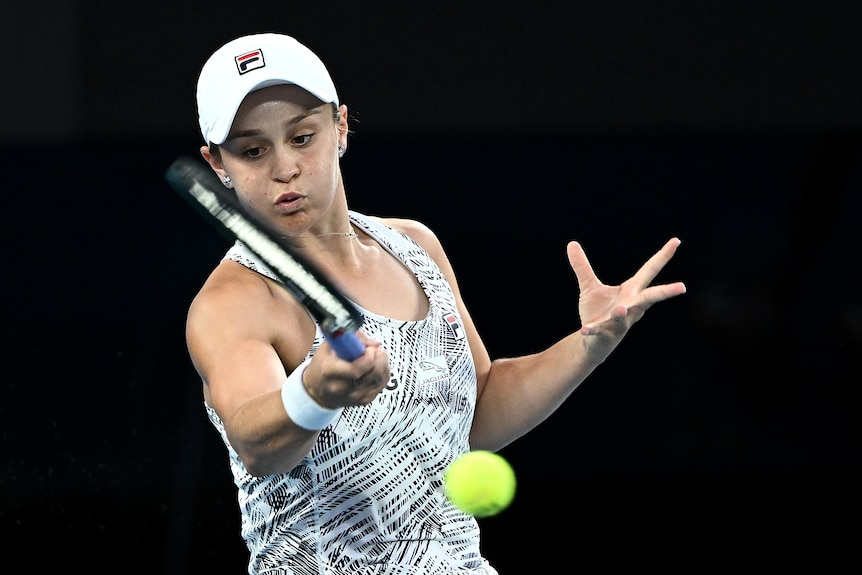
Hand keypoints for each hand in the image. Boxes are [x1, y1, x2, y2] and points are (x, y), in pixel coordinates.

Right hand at [303, 331, 390, 408]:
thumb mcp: (328, 346)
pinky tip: (375, 367)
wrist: (317, 391)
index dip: (368, 355)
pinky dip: (383, 373)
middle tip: (375, 350)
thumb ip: (351, 338)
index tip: (368, 347)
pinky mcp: (363, 401)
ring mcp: (353, 396)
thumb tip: (374, 343)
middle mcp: (341, 387)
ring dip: (383, 364)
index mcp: (329, 371)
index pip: (356, 368)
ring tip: (375, 357)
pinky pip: (382, 384)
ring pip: (380, 378)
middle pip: (373, 373)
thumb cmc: (323, 366)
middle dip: (379, 357)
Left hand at [567, 237, 685, 361]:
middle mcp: (630, 306)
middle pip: (651, 297)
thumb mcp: (589, 286)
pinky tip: (584, 329)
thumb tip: (571, 244)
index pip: (650, 271)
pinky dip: (592, 330)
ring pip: (625, 317)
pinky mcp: (605, 333)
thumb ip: (582, 266)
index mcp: (631, 291)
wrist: (592, 341)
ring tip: (622, 308)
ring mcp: (619, 322)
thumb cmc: (598, 312)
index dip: (663, 256)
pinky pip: (599, 331)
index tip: (676, 241)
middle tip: (683, 287)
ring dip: (623, 313)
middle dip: (666, 292)